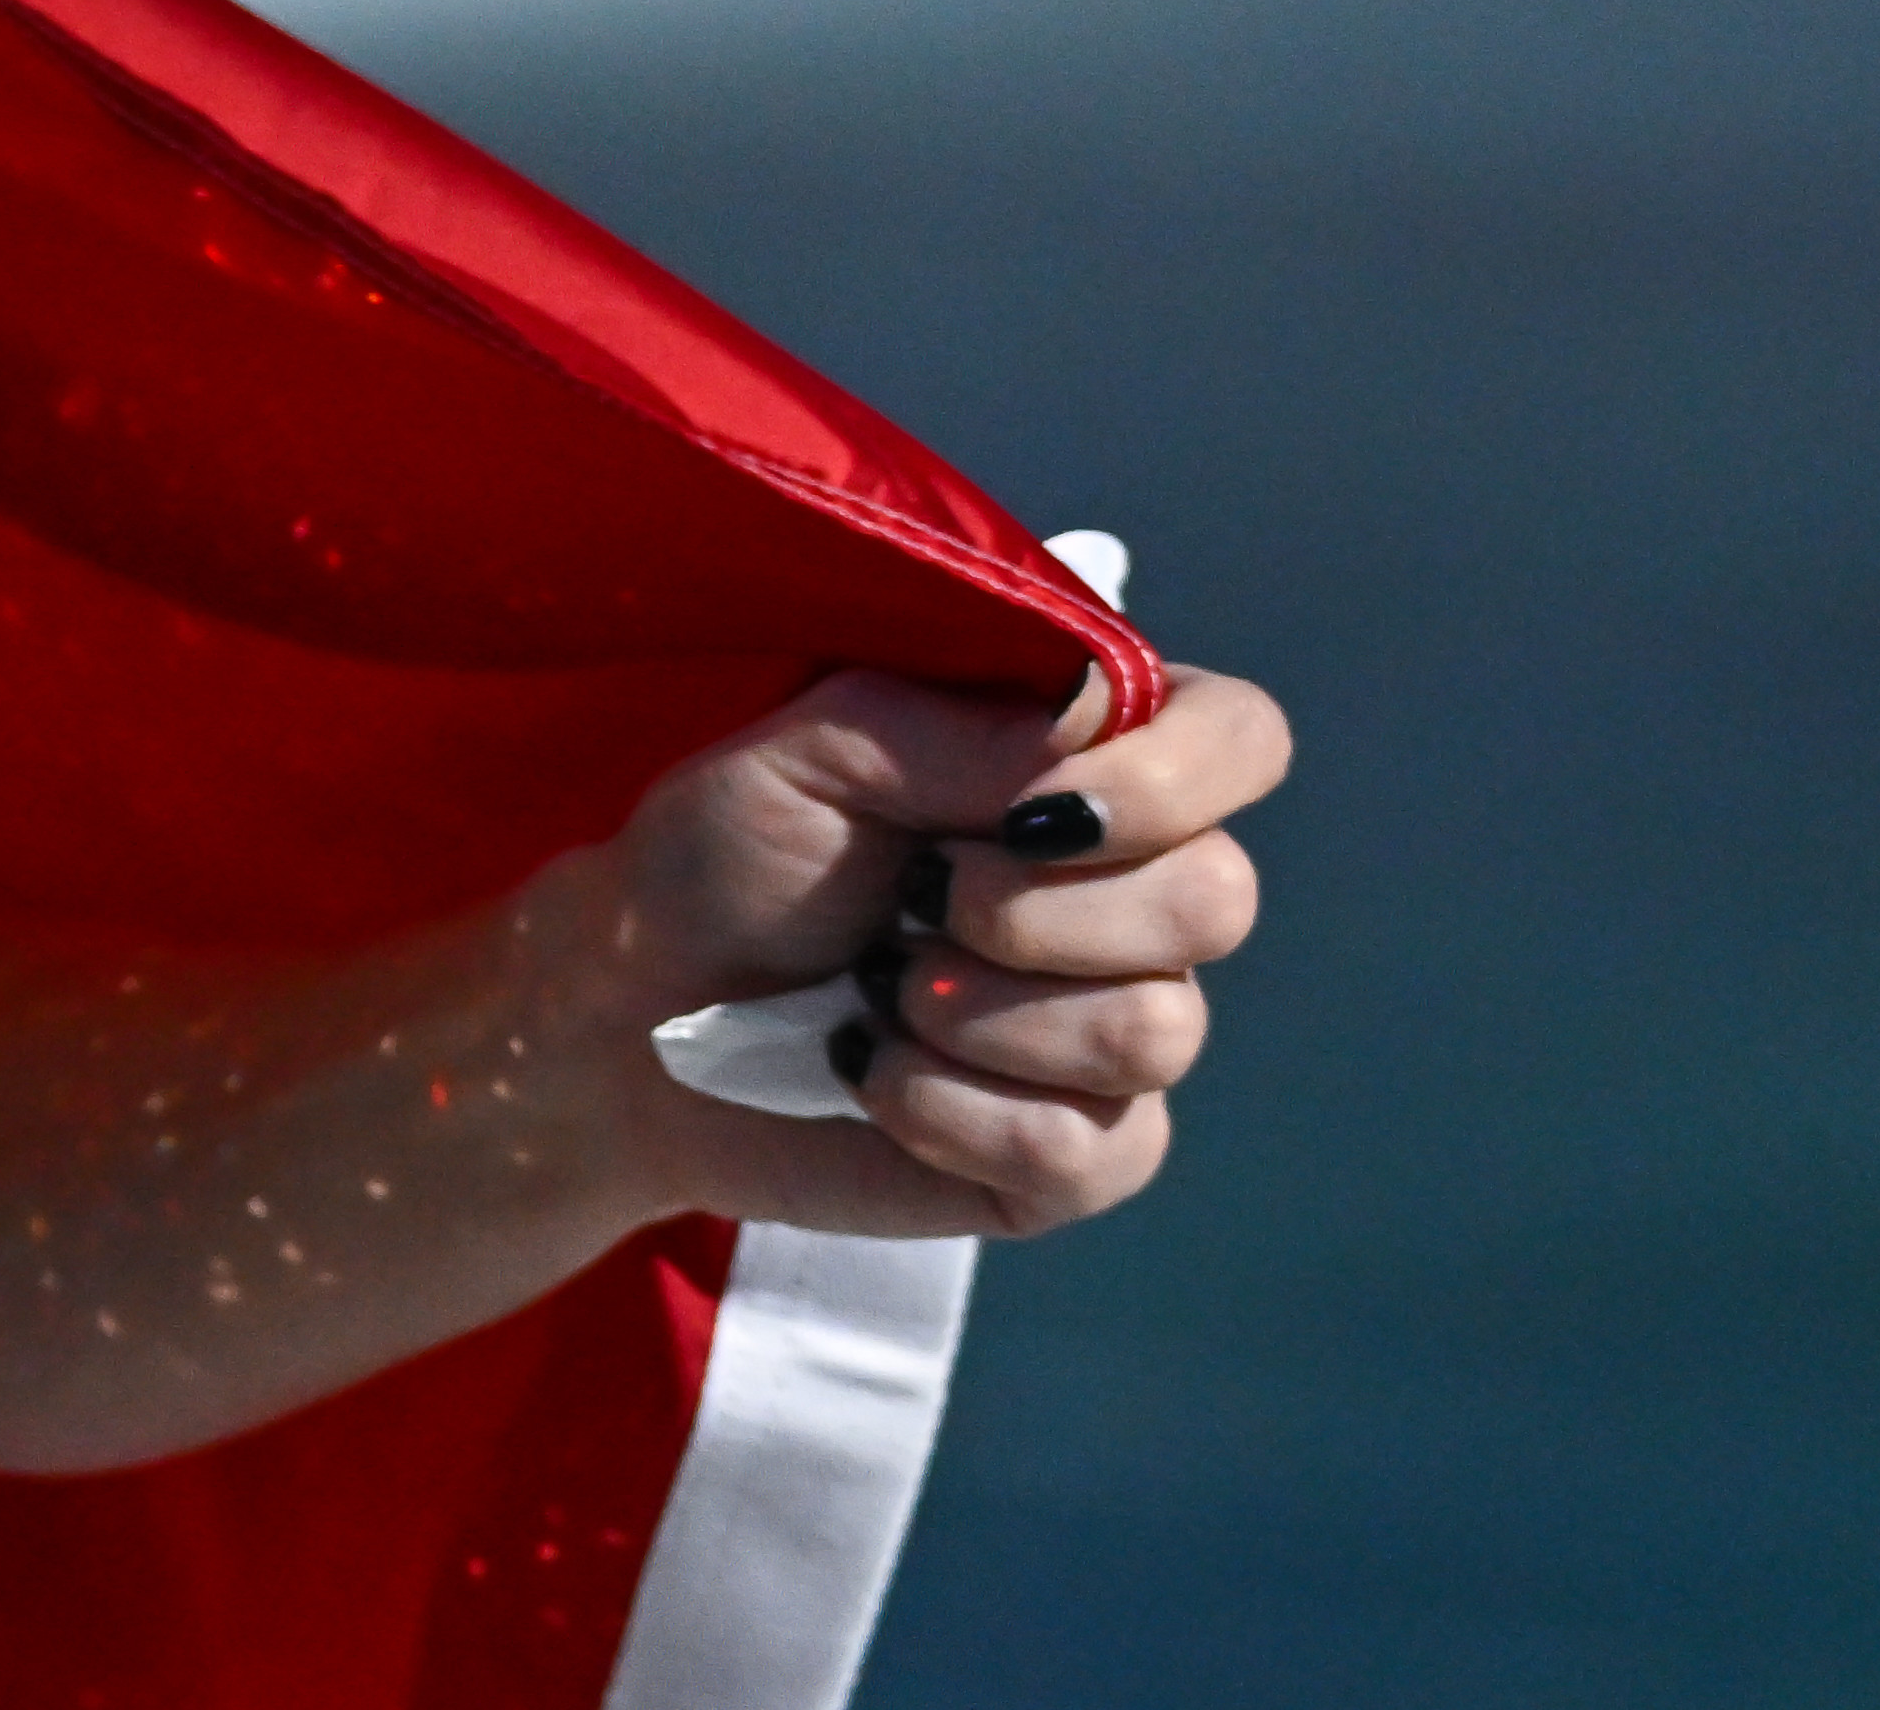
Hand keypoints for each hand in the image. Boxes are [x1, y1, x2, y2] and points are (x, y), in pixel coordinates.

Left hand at [600, 650, 1294, 1239]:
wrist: (637, 1010)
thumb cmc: (725, 854)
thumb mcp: (810, 747)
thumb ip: (956, 725)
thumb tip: (1092, 723)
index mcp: (1086, 771)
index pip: (1241, 739)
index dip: (1169, 778)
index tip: (1027, 811)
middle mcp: (1133, 897)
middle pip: (1218, 900)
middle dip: (1032, 909)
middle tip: (911, 900)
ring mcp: (1118, 1032)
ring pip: (1155, 1032)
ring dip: (974, 1014)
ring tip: (876, 989)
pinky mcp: (1081, 1156)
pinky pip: (1087, 1148)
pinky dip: (948, 1111)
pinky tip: (873, 1075)